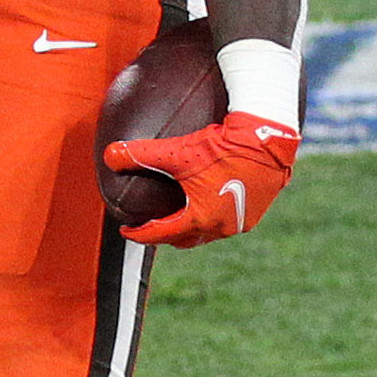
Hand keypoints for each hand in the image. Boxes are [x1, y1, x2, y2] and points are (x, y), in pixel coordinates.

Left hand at [101, 112, 298, 247]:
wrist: (267, 137)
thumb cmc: (221, 146)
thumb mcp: (177, 152)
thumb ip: (141, 155)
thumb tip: (109, 155)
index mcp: (201, 219)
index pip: (162, 234)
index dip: (140, 234)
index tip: (126, 230)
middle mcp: (224, 226)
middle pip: (188, 239)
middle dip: (168, 235)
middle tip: (153, 224)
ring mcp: (244, 220)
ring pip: (211, 230)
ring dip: (194, 225)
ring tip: (181, 212)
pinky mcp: (259, 208)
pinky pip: (229, 218)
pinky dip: (214, 214)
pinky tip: (211, 197)